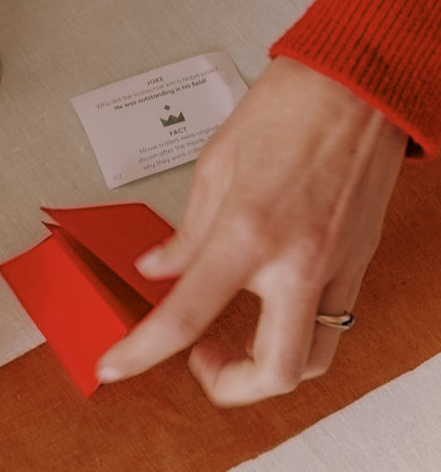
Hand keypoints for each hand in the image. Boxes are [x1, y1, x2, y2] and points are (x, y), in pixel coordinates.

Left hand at [97, 57, 406, 405]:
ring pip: (311, 360)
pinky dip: (296, 333)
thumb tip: (160, 268)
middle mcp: (296, 261)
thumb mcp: (215, 164)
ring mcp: (334, 266)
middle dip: (227, 387)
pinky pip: (333, 322)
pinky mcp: (357, 261)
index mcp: (247, 231)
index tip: (115, 366)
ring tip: (232, 340)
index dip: (141, 352)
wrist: (354, 84)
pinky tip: (267, 308)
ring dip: (267, 369)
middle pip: (270, 372)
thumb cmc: (288, 107)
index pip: (185, 315)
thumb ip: (186, 230)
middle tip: (197, 361)